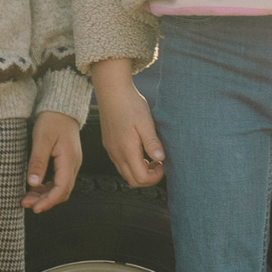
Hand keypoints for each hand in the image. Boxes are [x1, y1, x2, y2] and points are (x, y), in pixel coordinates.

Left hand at [23, 111, 82, 213]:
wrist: (61, 108)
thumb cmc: (52, 120)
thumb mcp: (41, 139)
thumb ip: (38, 161)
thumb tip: (33, 183)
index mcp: (69, 161)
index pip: (62, 188)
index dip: (49, 201)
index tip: (35, 208)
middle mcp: (73, 165)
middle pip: (61, 191)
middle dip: (44, 201)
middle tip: (25, 203)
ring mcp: (71, 164)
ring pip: (60, 187)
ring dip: (44, 195)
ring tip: (27, 198)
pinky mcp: (65, 162)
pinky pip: (58, 180)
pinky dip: (46, 187)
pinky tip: (34, 188)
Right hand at [91, 59, 164, 186]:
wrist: (112, 91)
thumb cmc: (130, 105)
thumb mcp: (146, 123)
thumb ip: (152, 142)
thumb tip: (160, 159)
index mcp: (126, 150)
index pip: (140, 178)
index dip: (155, 177)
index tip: (162, 163)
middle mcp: (116, 153)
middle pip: (132, 181)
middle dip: (148, 178)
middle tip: (158, 164)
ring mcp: (111, 150)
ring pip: (125, 173)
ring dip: (139, 171)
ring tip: (150, 157)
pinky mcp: (109, 145)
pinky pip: (120, 164)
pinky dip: (132, 164)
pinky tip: (140, 150)